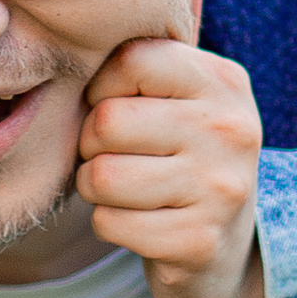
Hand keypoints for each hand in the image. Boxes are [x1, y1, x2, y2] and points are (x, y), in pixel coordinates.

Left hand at [76, 37, 264, 297]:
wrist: (230, 244)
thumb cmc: (183, 157)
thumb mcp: (182, 99)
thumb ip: (141, 68)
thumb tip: (66, 53)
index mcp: (223, 82)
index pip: (131, 60)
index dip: (102, 88)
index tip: (116, 108)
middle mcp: (230, 130)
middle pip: (108, 121)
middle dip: (91, 145)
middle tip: (114, 157)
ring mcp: (219, 189)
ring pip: (102, 176)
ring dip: (95, 188)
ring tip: (123, 189)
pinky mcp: (199, 241)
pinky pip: (109, 223)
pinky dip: (109, 224)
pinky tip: (139, 223)